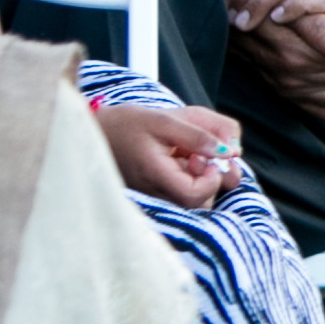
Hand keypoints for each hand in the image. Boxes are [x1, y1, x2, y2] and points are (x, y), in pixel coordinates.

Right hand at [94, 101, 246, 206]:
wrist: (94, 131)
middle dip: (213, 178)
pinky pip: (184, 194)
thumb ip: (198, 135)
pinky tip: (181, 160)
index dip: (211, 179)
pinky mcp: (156, 193)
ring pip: (195, 200)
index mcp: (153, 176)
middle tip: (200, 154)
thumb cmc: (125, 123)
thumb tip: (230, 151)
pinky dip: (192, 178)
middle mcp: (154, 193)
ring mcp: (155, 196)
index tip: (205, 158)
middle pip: (200, 203)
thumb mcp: (164, 120)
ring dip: (204, 178)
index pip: (194, 195)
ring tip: (188, 155)